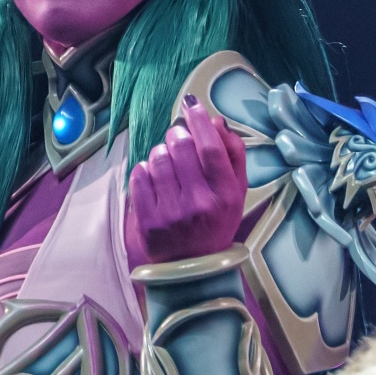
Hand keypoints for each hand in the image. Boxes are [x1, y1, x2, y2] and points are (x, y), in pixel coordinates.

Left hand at [126, 99, 249, 267]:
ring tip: (168, 163)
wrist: (191, 269)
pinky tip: (155, 178)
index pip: (210, 148)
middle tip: (178, 137)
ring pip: (157, 158)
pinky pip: (139, 176)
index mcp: (226, 195)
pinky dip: (145, 170)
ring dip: (161, 152)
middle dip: (177, 134)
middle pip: (181, 147)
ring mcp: (171, 212)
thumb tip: (216, 121)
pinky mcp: (147, 219)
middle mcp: (199, 203)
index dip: (199, 121)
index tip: (191, 105)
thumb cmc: (216, 223)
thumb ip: (233, 155)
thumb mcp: (237, 193)